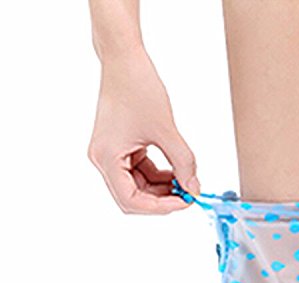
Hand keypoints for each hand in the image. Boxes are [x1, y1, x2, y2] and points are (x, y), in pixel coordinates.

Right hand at [87, 47, 199, 213]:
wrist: (125, 59)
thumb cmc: (138, 87)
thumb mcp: (166, 130)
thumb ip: (183, 162)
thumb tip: (194, 189)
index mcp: (107, 159)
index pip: (131, 201)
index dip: (159, 207)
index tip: (184, 202)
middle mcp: (104, 161)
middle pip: (133, 197)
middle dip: (162, 198)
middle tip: (188, 193)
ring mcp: (111, 155)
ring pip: (138, 186)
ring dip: (162, 187)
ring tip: (186, 180)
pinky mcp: (120, 148)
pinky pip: (140, 171)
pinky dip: (159, 174)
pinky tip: (176, 170)